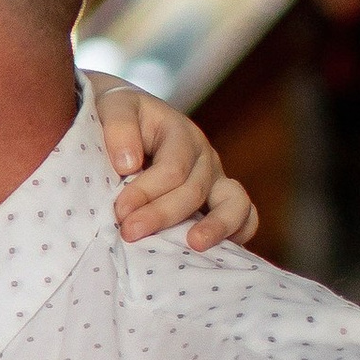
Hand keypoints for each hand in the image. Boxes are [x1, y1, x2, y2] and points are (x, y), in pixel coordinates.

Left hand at [89, 74, 261, 251]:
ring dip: (216, 226)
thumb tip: (130, 163)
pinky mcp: (219, 202)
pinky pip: (246, 218)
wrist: (122, 123)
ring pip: (234, 203)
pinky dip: (238, 234)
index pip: (173, 168)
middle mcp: (203, 157)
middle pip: (195, 190)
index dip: (147, 192)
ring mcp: (215, 180)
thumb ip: (118, 126)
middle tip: (130, 233)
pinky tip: (214, 252)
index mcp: (180, 133)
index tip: (119, 211)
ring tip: (194, 245)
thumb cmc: (115, 118)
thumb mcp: (113, 107)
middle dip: (162, 214)